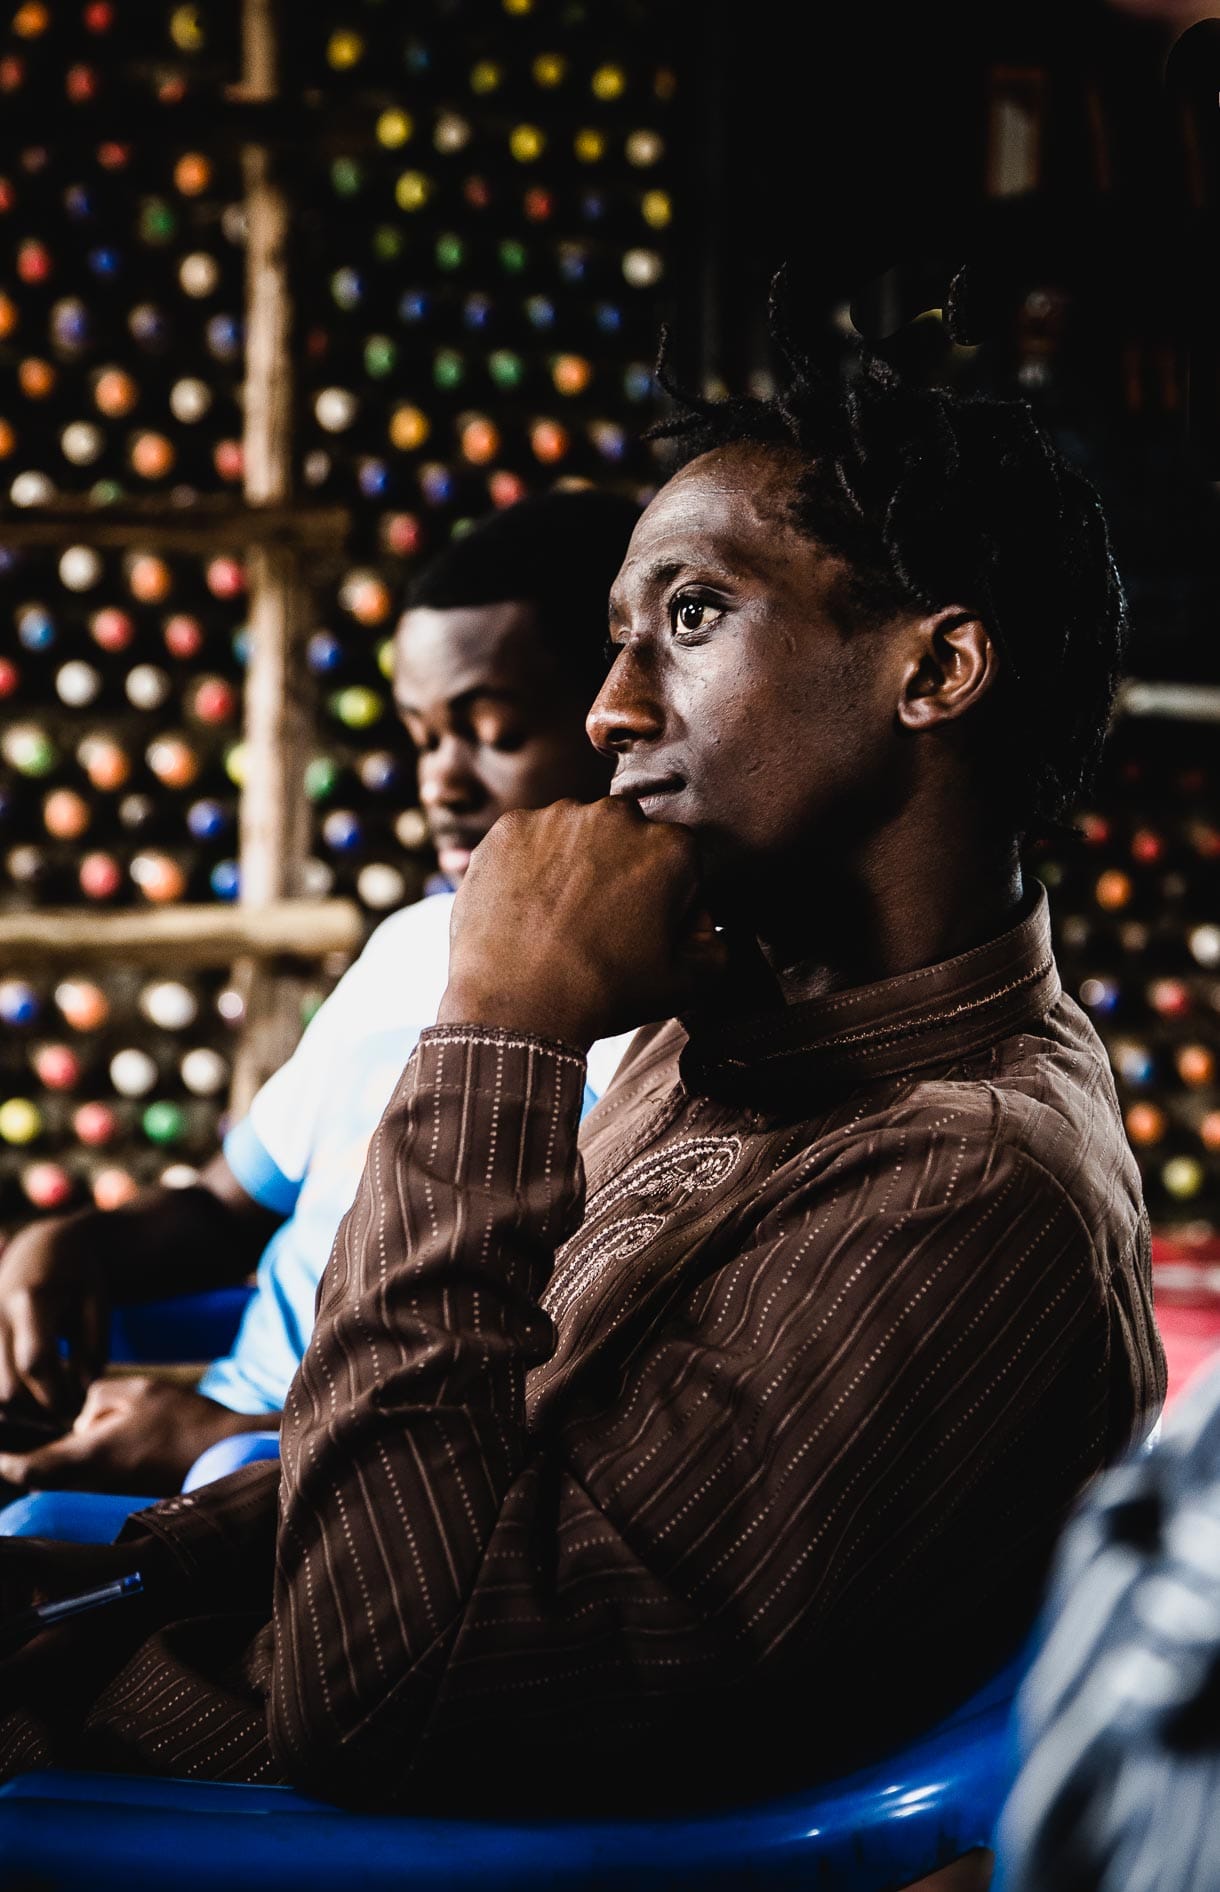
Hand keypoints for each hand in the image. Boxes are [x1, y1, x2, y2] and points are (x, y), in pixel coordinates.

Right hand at [0, 1215, 109, 1419]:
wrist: (42, 1245)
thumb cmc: (78, 1274)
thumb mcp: (97, 1301)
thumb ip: (92, 1348)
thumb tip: (82, 1394)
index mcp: (31, 1299)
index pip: (35, 1362)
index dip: (57, 1396)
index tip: (80, 1411)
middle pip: (7, 1388)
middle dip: (40, 1414)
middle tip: (69, 1419)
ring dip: (22, 1415)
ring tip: (53, 1412)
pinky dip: (8, 1405)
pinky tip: (34, 1403)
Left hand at [0, 1375, 278, 1496]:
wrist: (226, 1454)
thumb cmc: (184, 1421)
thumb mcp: (139, 1390)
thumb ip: (97, 1398)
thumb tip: (79, 1418)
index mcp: (90, 1454)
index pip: (29, 1468)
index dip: (4, 1461)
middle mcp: (93, 1480)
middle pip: (40, 1478)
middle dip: (22, 1460)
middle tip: (9, 1441)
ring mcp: (108, 1489)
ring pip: (63, 1477)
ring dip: (49, 1460)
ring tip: (37, 1437)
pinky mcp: (124, 1489)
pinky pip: (85, 1477)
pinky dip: (73, 1462)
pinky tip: (81, 1440)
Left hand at [439, 796, 724, 1047]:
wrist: (519, 1004)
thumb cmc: (603, 993)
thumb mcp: (685, 983)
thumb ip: (713, 946)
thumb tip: (702, 923)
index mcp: (670, 847)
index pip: (677, 859)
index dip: (665, 896)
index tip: (644, 926)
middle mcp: (617, 816)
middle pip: (626, 836)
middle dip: (619, 869)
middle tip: (599, 921)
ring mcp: (558, 817)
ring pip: (575, 833)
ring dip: (572, 863)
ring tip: (558, 918)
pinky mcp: (510, 828)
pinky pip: (527, 840)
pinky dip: (527, 866)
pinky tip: (526, 908)